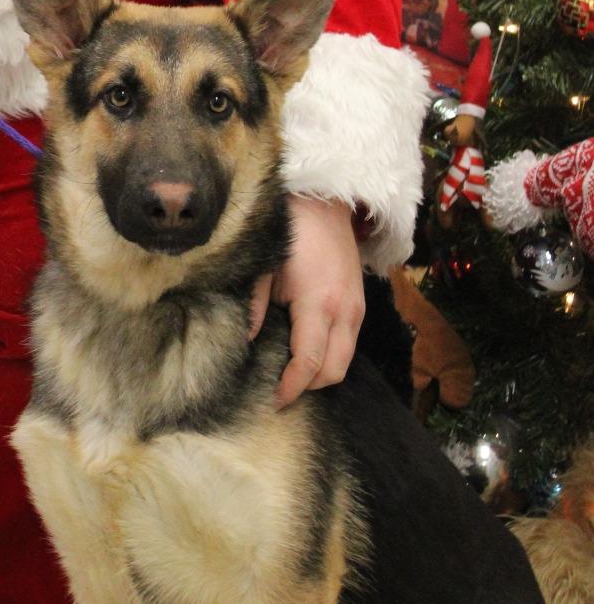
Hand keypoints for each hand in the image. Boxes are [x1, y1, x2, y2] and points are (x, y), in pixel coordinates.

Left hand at [247, 196, 364, 408]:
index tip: (271, 400)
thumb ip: (252, 307)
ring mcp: (357, 309)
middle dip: (307, 387)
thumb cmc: (289, 232)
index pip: (308, 363)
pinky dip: (329, 356)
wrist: (324, 203)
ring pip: (345, 361)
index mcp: (319, 303)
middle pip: (333, 372)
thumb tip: (243, 342)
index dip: (290, 388)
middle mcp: (345, 311)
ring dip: (320, 373)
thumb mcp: (262, 268)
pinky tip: (303, 351)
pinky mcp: (360, 305)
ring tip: (289, 374)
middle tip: (278, 390)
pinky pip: (348, 345)